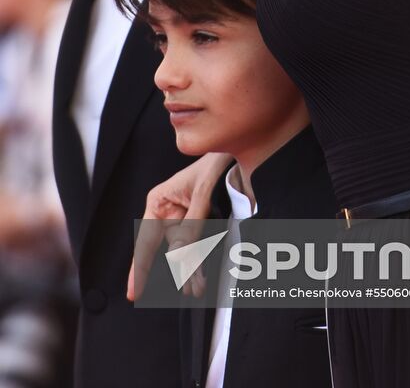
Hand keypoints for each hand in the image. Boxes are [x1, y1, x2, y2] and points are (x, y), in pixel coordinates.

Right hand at [128, 152, 231, 300]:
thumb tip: (178, 255)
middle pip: (167, 250)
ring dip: (190, 271)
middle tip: (188, 290)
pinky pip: (196, 247)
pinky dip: (198, 262)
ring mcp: (182, 220)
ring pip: (183, 253)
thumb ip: (192, 225)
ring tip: (197, 289)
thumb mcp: (204, 193)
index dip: (139, 269)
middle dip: (178, 271)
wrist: (237, 154)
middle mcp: (167, 213)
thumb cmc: (216, 164)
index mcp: (159, 202)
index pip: (145, 241)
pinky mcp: (198, 224)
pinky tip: (200, 278)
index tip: (133, 293)